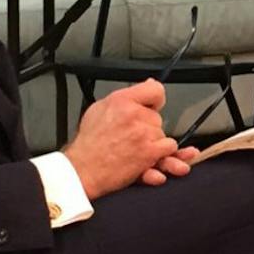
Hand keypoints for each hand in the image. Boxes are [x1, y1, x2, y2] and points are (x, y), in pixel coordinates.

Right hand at [63, 79, 184, 198]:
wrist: (83, 169)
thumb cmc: (89, 144)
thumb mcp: (99, 109)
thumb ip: (125, 97)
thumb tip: (147, 84)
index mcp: (121, 100)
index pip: (155, 90)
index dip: (155, 100)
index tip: (153, 106)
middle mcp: (134, 114)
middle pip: (157, 117)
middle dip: (147, 127)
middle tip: (131, 137)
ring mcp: (143, 133)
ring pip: (162, 134)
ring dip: (154, 143)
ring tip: (134, 149)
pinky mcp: (150, 151)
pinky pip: (170, 147)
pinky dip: (162, 154)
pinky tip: (147, 157)